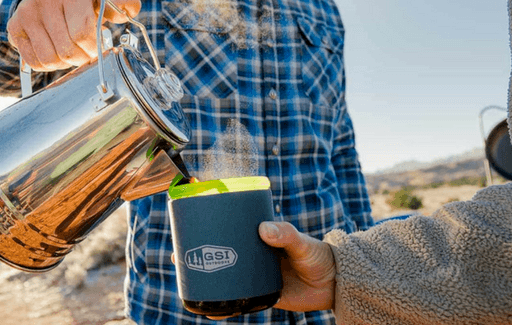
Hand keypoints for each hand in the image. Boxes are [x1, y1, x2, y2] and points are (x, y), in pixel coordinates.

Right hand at [6, 0, 141, 70]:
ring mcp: (27, 13)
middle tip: (85, 54)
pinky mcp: (14, 27)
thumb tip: (134, 5)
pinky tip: (53, 53)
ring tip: (70, 53)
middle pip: (67, 49)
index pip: (83, 31)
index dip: (93, 48)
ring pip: (51, 58)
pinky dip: (48, 65)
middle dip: (81, 58)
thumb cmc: (79, 4)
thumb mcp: (99, 1)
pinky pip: (35, 61)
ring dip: (64, 64)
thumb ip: (117, 6)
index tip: (98, 48)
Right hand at [170, 221, 335, 318]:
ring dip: (201, 272)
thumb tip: (264, 229)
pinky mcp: (258, 293)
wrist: (333, 286)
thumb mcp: (302, 243)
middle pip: (218, 246)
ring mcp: (252, 272)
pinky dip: (220, 303)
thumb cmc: (318, 257)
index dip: (210, 213)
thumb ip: (287, 235)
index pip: (231, 219)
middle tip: (178, 246)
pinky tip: (208, 308)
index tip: (190, 204)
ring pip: (221, 271)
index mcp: (259, 233)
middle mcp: (251, 251)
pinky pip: (234, 297)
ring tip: (184, 271)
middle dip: (196, 245)